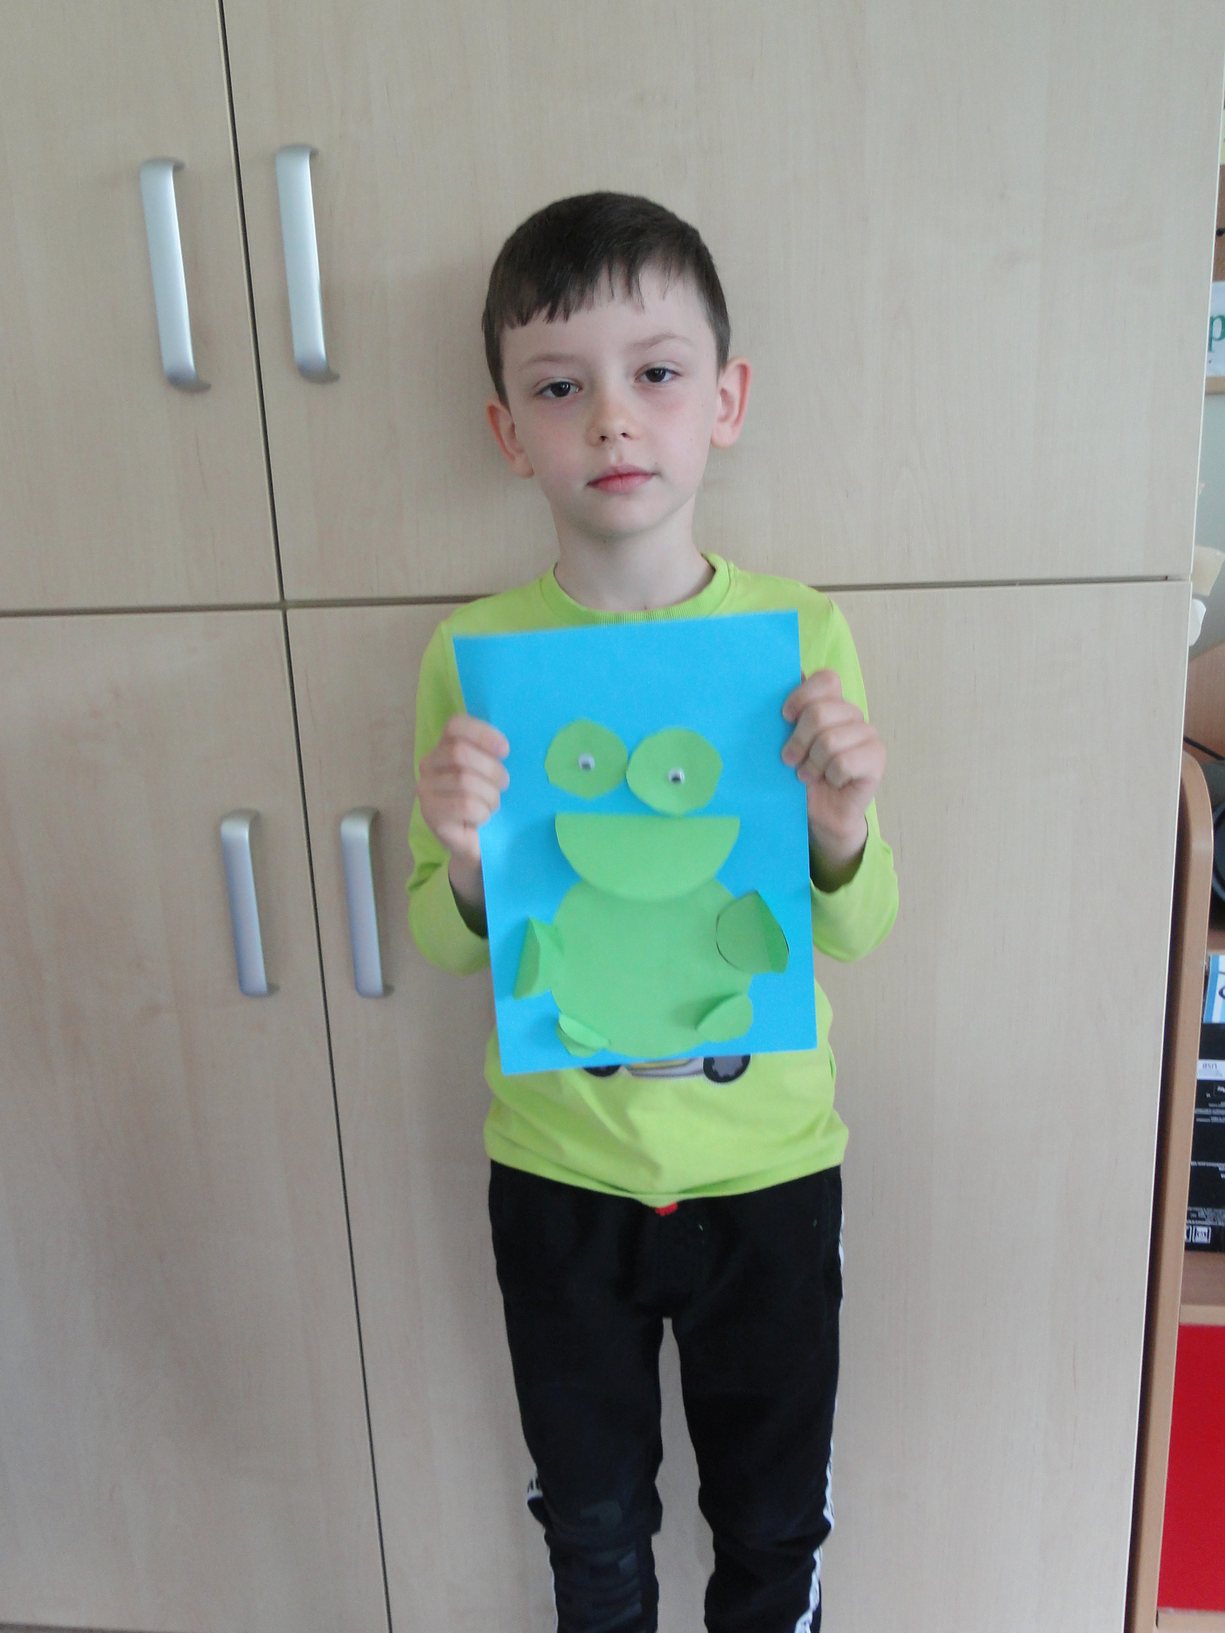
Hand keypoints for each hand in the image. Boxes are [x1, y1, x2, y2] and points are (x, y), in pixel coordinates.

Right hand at [417, 714, 509, 908]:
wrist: (479, 844)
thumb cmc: (487, 801)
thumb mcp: (492, 773)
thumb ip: (493, 753)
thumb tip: (506, 745)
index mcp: (445, 746)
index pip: (455, 725)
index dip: (482, 734)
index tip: (505, 750)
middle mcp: (429, 764)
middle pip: (460, 753)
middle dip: (491, 770)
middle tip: (504, 785)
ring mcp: (425, 790)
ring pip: (464, 781)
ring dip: (489, 796)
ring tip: (492, 805)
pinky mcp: (430, 814)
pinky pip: (464, 805)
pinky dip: (482, 812)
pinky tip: (482, 819)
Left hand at [781, 670, 884, 873]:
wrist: (820, 814)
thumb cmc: (801, 775)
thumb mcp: (786, 743)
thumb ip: (786, 717)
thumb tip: (776, 683)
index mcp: (831, 703)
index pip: (826, 679)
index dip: (802, 696)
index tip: (785, 717)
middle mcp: (851, 714)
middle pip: (820, 712)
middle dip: (798, 740)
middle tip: (790, 759)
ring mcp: (868, 734)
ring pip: (830, 740)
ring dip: (813, 764)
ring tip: (809, 774)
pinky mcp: (877, 758)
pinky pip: (845, 763)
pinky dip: (831, 776)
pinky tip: (832, 782)